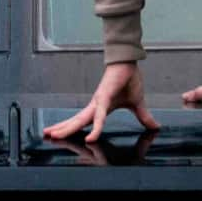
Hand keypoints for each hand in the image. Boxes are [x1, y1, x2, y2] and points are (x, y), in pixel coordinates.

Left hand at [46, 62, 160, 143]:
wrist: (130, 62)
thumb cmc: (130, 80)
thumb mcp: (138, 104)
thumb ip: (143, 117)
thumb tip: (155, 126)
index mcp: (100, 108)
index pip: (84, 122)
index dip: (73, 129)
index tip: (62, 137)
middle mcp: (95, 106)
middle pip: (75, 121)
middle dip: (61, 129)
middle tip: (46, 136)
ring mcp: (98, 102)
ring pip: (80, 120)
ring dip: (66, 128)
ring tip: (53, 135)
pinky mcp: (105, 98)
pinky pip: (99, 117)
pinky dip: (95, 128)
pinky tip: (90, 138)